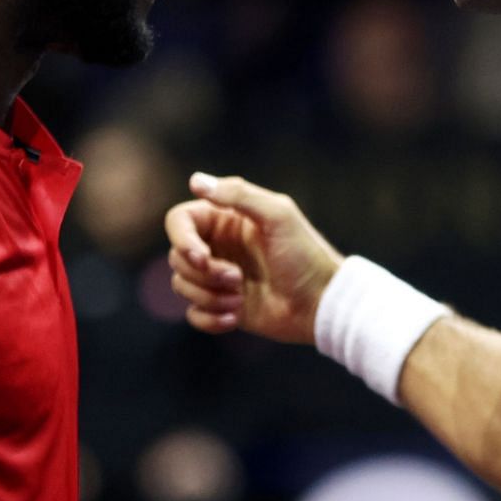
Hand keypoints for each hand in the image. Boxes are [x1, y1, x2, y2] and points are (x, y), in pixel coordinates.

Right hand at [165, 173, 343, 343]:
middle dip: (204, 273)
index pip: (179, 221)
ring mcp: (219, 278)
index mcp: (225, 220)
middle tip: (237, 278)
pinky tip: (236, 316)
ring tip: (240, 298)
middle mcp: (218, 246)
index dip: (182, 239)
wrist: (322, 302)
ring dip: (208, 296)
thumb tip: (196, 181)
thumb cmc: (304, 255)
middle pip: (177, 256)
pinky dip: (210, 318)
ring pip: (181, 285)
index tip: (201, 257)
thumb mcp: (278, 215)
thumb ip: (238, 194)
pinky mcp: (223, 306)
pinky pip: (193, 313)